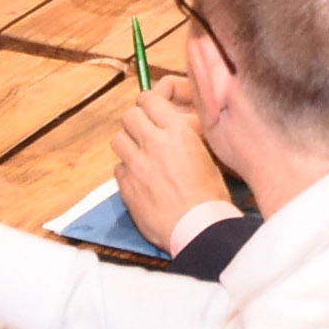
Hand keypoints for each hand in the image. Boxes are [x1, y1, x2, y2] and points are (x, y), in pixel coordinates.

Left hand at [109, 80, 229, 247]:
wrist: (198, 228)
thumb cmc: (209, 197)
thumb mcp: (205, 157)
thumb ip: (182, 140)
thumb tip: (172, 133)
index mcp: (178, 133)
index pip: (150, 100)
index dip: (148, 104)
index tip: (149, 111)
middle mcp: (154, 143)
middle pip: (129, 116)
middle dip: (134, 123)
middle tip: (143, 134)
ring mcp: (137, 165)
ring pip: (118, 140)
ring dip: (127, 145)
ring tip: (140, 157)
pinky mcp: (126, 186)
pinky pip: (118, 169)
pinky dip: (127, 172)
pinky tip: (140, 182)